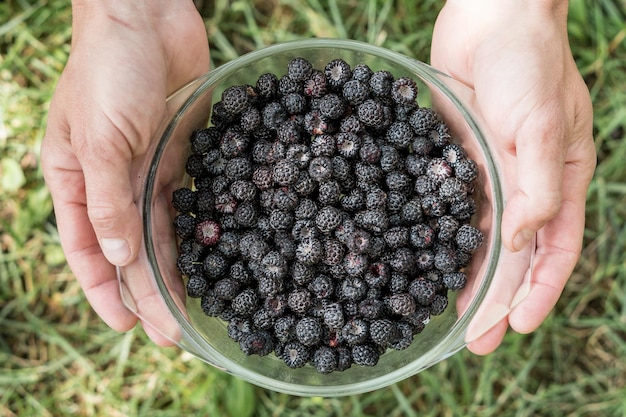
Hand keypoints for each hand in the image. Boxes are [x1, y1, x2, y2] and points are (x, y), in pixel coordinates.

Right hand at [41, 1, 209, 344]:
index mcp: (77, 181)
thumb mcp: (99, 140)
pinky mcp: (186, 152)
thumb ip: (108, 201)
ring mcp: (151, 168)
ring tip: (201, 307)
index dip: (105, 290)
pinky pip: (196, 199)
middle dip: (151, 292)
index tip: (128, 325)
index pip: (86, 250)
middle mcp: (114, 182)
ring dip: (182, 268)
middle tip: (175, 334)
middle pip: (133, 249)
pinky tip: (224, 255)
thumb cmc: (106, 70)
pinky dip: (206, 228)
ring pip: (167, 231)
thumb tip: (121, 260)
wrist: (145, 15)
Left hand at [431, 0, 595, 353]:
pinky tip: (413, 260)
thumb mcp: (541, 126)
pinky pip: (439, 206)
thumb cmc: (529, 64)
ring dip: (462, 278)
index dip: (539, 291)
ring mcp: (482, 174)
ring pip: (473, 239)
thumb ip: (537, 186)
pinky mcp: (447, 159)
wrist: (489, 17)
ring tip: (446, 318)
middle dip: (496, 300)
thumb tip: (521, 241)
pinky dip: (430, 235)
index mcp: (555, 182)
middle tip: (476, 342)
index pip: (554, 250)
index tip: (519, 328)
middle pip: (510, 255)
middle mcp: (519, 185)